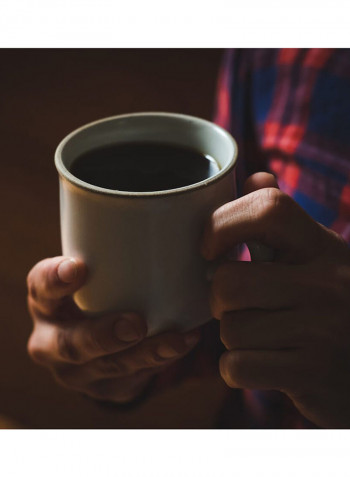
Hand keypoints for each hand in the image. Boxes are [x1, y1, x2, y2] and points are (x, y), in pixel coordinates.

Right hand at [27, 257, 199, 403]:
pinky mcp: (104, 389)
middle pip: (70, 344)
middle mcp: (51, 340)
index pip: (41, 287)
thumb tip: (165, 213)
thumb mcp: (94, 273)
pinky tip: (184, 344)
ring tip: (178, 339)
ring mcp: (76, 372)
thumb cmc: (98, 290)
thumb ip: (110, 251)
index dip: (55, 279)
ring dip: (145, 354)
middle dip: (104, 336)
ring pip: (108, 369)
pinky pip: (132, 381)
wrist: (93, 340)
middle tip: (135, 324)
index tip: (78, 267)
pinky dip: (160, 363)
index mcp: (45, 301)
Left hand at [201, 172, 349, 427]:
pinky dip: (237, 368)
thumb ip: (283, 219)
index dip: (222, 223)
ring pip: (231, 327)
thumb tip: (254, 176)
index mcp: (323, 248)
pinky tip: (264, 363)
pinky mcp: (311, 374)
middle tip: (237, 304)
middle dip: (219, 298)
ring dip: (234, 335)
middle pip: (229, 281)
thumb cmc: (335, 304)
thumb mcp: (319, 257)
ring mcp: (321, 331)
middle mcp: (326, 284)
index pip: (268, 209)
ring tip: (262, 335)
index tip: (208, 248)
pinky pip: (236, 366)